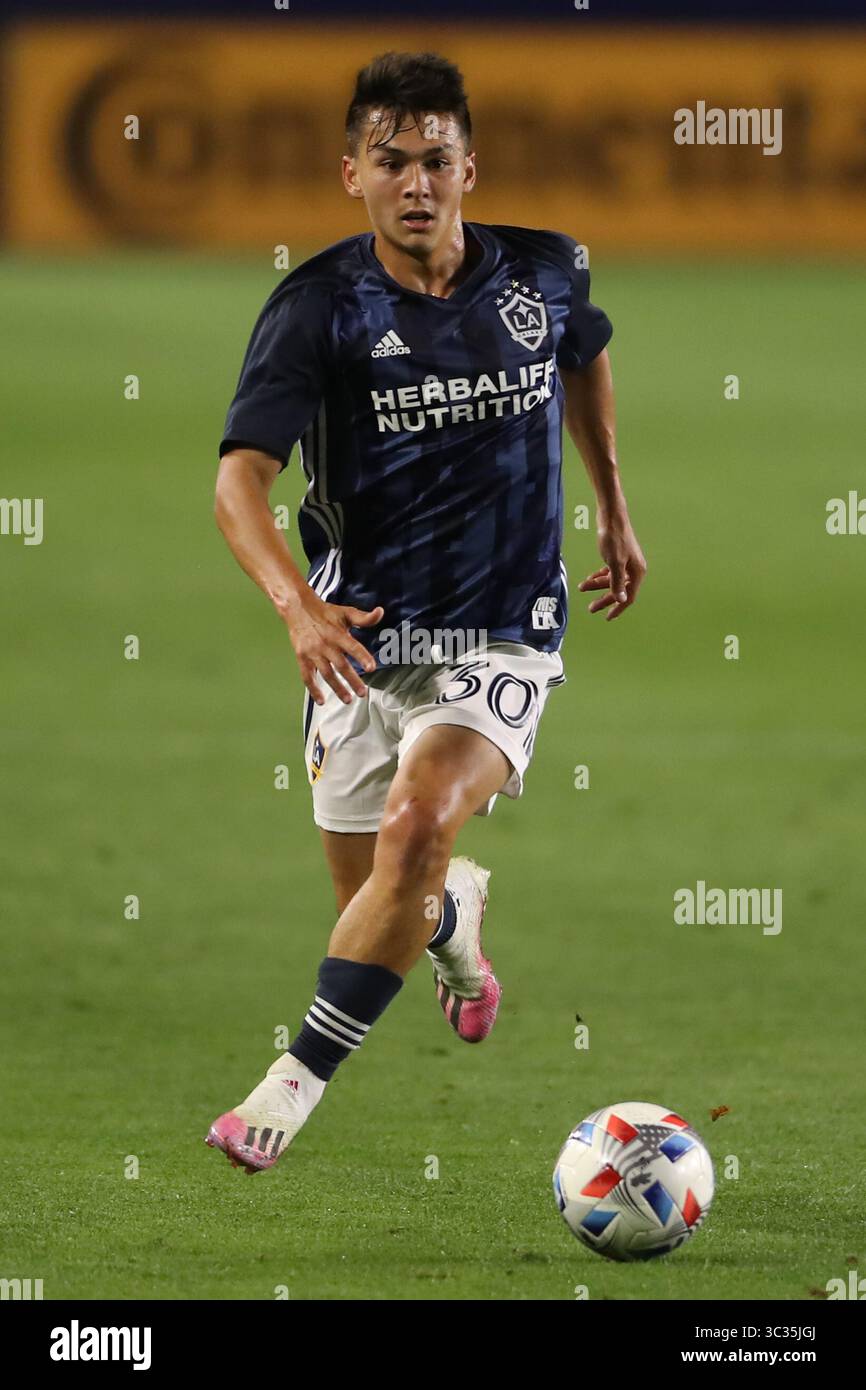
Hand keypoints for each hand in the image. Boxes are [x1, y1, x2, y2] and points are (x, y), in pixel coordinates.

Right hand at [277, 588, 383, 704]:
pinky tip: (320, 700)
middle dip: (352, 680)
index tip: (371, 668)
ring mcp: (313, 653)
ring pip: (326, 673)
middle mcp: (325, 644)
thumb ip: (364, 617)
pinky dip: (313, 689)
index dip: (362, 657)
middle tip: (362, 692)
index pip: (352, 646)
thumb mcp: (346, 613)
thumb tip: (380, 612)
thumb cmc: (325, 613)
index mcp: (337, 633)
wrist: (298, 609)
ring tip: (348, 699)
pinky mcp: (302, 658)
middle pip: (340, 665)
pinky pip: (307, 676)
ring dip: (337, 688)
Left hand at [578, 517, 646, 620]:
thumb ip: (617, 582)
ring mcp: (626, 562)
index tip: (607, 617)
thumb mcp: (614, 563)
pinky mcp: (618, 555)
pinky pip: (610, 571)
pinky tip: (589, 579)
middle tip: (590, 608)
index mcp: (637, 572)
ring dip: (597, 585)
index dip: (618, 608)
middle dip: (604, 599)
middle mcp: (634, 569)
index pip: (629, 596)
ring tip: (582, 587)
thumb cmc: (614, 538)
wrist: (611, 516)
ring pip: (612, 580)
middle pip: (619, 590)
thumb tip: (622, 599)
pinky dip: (599, 576)